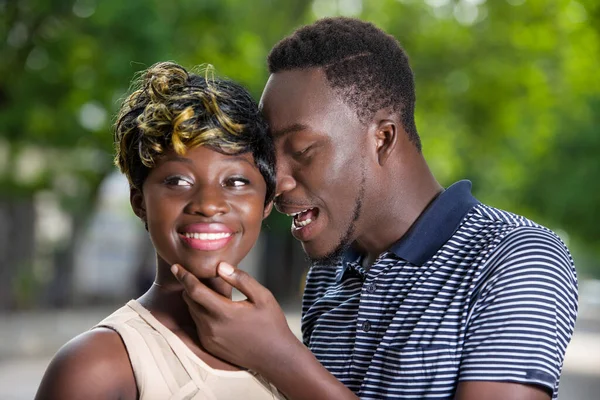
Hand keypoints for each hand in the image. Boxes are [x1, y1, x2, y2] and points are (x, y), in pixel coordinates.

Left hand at [171, 262, 296, 372]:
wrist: (275, 357)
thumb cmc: (271, 324)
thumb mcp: (262, 297)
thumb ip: (241, 279)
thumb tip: (220, 266)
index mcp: (224, 313)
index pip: (194, 290)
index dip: (184, 276)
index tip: (176, 266)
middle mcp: (212, 327)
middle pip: (190, 300)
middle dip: (191, 286)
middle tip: (200, 275)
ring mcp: (209, 339)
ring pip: (193, 312)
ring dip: (196, 300)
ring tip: (211, 292)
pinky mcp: (209, 346)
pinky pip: (199, 324)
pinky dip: (202, 313)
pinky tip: (217, 309)